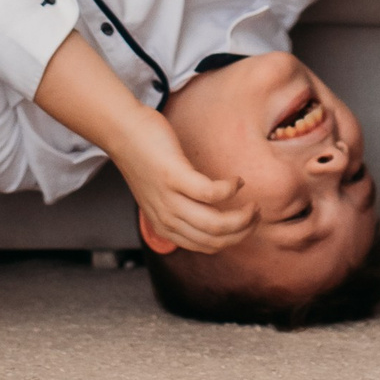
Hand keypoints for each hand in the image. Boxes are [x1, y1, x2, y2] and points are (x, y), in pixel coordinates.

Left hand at [115, 104, 260, 257]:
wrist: (122, 132)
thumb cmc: (146, 159)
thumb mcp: (160, 195)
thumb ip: (181, 209)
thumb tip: (210, 215)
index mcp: (165, 227)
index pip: (208, 246)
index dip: (234, 240)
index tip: (248, 225)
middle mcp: (167, 218)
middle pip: (215, 239)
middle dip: (243, 230)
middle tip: (256, 213)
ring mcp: (169, 199)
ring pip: (216, 223)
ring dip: (242, 216)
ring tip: (253, 203)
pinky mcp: (174, 176)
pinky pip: (211, 193)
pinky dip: (230, 188)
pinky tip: (237, 180)